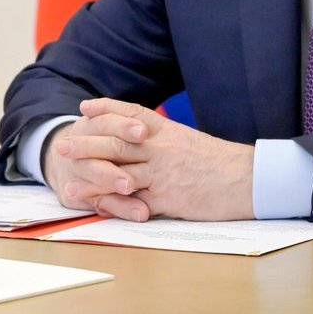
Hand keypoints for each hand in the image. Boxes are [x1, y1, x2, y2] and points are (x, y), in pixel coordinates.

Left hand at [59, 98, 255, 221]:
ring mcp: (164, 174)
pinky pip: (134, 202)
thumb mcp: (191, 142)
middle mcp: (162, 148)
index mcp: (169, 132)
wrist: (250, 180)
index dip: (106, 109)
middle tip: (62, 144)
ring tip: (68, 181)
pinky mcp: (169, 199)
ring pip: (120, 172)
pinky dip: (113, 204)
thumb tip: (144, 140)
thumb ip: (166, 141)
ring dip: (91, 177)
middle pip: (117, 143)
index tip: (84, 107)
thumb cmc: (223, 164)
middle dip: (86, 143)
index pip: (132, 114)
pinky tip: (96, 206)